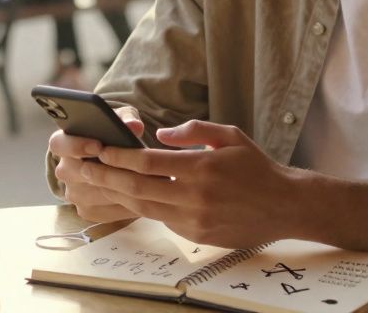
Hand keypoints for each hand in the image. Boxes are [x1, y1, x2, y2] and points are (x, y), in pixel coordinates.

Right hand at [51, 106, 145, 222]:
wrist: (114, 161)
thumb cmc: (114, 135)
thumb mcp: (119, 120)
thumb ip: (126, 119)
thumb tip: (134, 125)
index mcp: (63, 143)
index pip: (58, 144)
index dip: (76, 145)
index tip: (98, 145)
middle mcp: (64, 170)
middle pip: (73, 173)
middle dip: (100, 171)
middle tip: (124, 167)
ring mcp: (73, 193)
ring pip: (91, 195)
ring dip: (114, 189)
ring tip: (141, 182)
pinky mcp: (86, 211)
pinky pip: (103, 212)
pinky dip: (122, 206)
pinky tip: (141, 197)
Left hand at [84, 121, 298, 248]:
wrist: (285, 205)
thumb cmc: (256, 167)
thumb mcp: (229, 136)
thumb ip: (194, 130)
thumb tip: (160, 135)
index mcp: (200, 167)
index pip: (147, 162)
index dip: (118, 156)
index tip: (99, 148)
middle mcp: (194, 196)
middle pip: (136, 187)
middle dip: (105, 177)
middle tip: (82, 168)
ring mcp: (194, 220)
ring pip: (144, 207)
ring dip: (118, 195)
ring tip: (96, 183)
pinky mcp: (196, 236)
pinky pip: (162, 220)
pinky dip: (145, 207)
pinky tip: (130, 197)